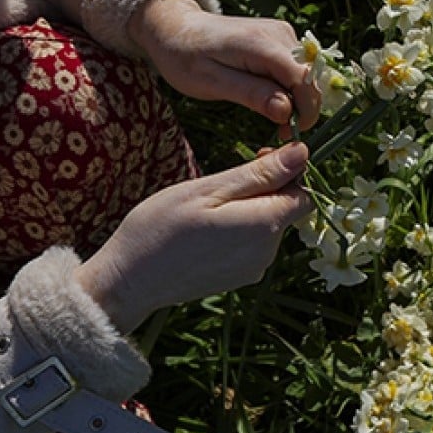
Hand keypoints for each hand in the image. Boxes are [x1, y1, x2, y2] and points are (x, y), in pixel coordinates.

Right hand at [75, 142, 311, 332]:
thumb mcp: (209, 189)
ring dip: (249, 209)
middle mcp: (267, 252)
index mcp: (264, 226)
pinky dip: (239, 230)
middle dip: (266, 189)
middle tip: (225, 179)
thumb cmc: (161, 226)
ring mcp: (254, 269)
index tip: (256, 157)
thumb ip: (260, 174)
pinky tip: (207, 228)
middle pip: (286, 210)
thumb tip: (303, 152)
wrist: (129, 279)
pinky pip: (253, 245)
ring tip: (209, 206)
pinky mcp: (240, 278)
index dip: (288, 171)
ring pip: (268, 226)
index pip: (303, 194)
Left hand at [128, 0, 321, 133]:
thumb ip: (251, 94)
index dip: (306, 109)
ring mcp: (282, 33)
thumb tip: (286, 111)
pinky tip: (270, 99)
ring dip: (297, 100)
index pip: (303, 77)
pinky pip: (297, 69)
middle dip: (303, 108)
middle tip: (279, 132)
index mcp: (260, 43)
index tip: (290, 134)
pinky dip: (290, 89)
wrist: (176, 28)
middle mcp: (279, 33)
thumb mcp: (211, 82)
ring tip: (272, 117)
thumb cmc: (186, 57)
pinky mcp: (281, 38)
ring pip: (307, 75)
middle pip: (311, 77)